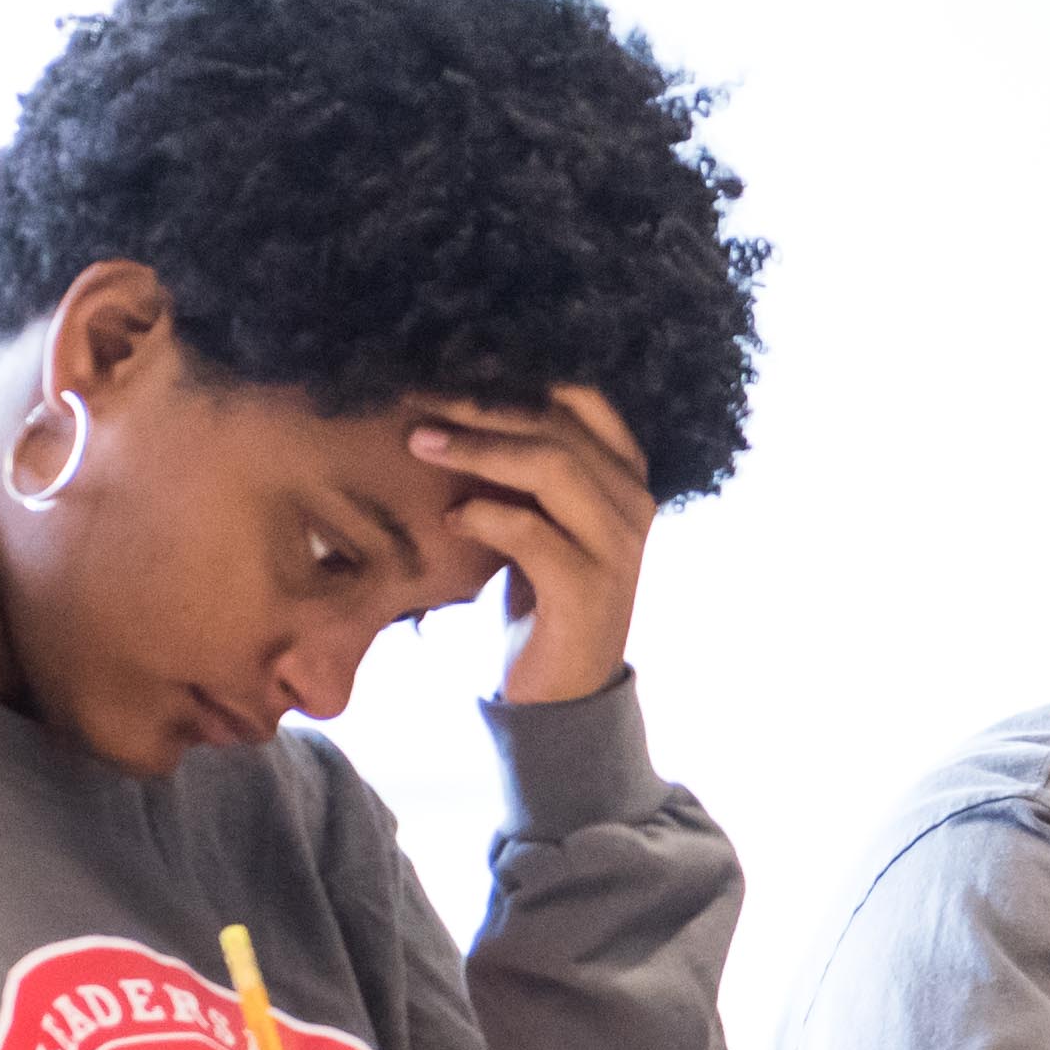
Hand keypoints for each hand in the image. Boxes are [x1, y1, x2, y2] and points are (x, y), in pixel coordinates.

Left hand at [411, 387, 655, 706]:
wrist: (559, 688)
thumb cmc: (537, 589)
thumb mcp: (537, 514)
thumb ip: (524, 462)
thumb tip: (452, 392)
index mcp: (625, 472)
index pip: (582, 394)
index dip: (515, 370)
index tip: (449, 362)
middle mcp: (634, 501)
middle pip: (559, 423)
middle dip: (481, 403)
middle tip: (415, 395)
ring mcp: (618, 547)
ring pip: (553, 467)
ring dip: (478, 449)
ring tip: (421, 443)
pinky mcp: (590, 590)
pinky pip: (534, 533)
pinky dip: (486, 516)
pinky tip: (451, 517)